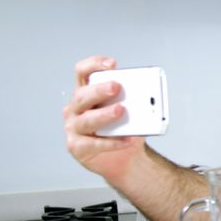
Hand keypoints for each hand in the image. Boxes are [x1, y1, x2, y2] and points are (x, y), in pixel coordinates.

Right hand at [62, 55, 146, 181]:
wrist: (125, 157)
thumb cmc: (124, 129)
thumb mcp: (130, 111)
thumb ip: (133, 101)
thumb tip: (147, 95)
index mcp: (86, 93)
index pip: (82, 72)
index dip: (93, 65)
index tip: (111, 64)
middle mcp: (75, 108)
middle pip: (82, 95)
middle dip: (99, 90)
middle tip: (116, 87)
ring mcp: (74, 127)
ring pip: (86, 119)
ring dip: (104, 114)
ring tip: (121, 110)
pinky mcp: (77, 146)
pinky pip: (93, 144)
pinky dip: (112, 142)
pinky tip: (127, 139)